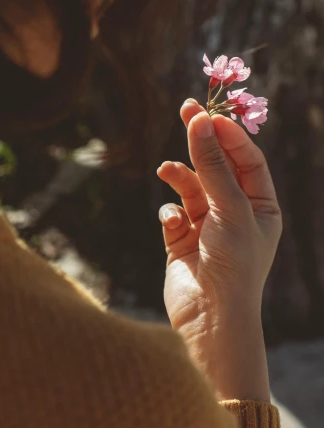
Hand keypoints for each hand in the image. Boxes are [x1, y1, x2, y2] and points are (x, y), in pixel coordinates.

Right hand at [157, 99, 281, 401]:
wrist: (210, 318)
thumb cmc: (234, 264)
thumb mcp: (229, 208)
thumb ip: (212, 165)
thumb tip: (200, 123)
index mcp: (261, 207)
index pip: (247, 159)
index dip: (229, 134)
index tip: (208, 113)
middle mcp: (235, 213)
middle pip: (217, 166)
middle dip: (201, 141)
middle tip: (185, 109)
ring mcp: (207, 227)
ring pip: (191, 187)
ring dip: (180, 176)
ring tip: (166, 170)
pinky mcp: (181, 241)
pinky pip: (173, 212)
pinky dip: (170, 211)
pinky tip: (171, 220)